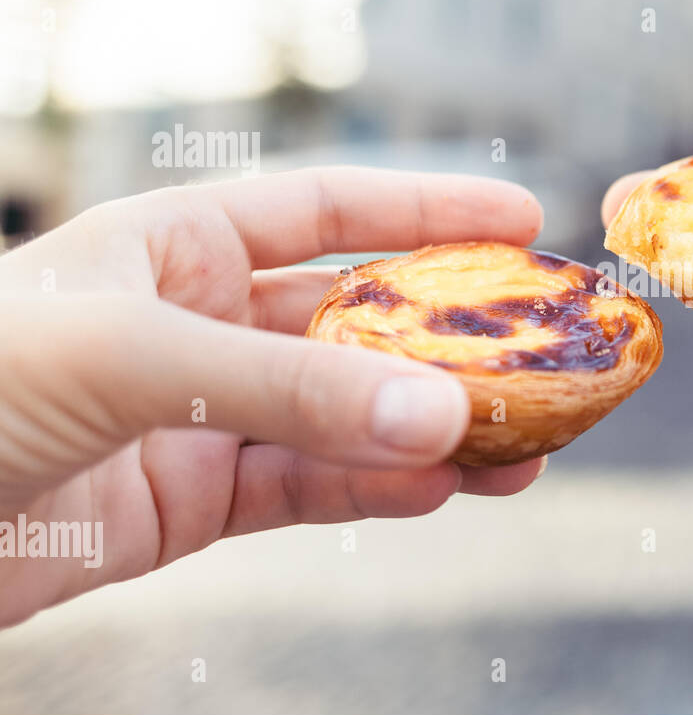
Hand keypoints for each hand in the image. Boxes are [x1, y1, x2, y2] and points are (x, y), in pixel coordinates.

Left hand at [0, 167, 546, 625]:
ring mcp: (202, 417)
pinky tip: (441, 488)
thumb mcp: (128, 354)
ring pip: (346, 416)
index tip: (521, 219)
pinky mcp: (194, 504)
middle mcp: (198, 325)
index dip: (426, 210)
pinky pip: (309, 488)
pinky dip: (378, 490)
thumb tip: (442, 416)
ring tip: (524, 449)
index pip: (325, 210)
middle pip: (354, 323)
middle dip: (449, 339)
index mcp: (173, 246)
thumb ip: (288, 386)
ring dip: (433, 431)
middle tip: (543, 354)